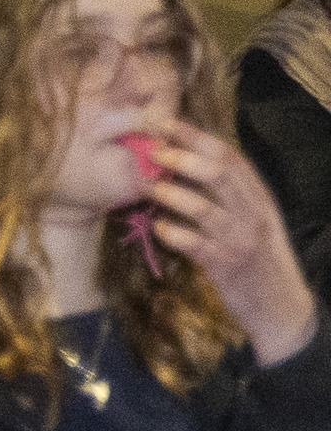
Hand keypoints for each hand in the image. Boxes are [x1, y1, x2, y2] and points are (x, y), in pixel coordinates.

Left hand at [129, 118, 317, 359]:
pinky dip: (175, 233)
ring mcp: (241, 240)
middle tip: (152, 150)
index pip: (230, 157)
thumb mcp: (250, 219)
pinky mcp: (227, 266)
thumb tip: (184, 162)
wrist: (281, 306)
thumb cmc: (257, 257)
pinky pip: (197, 245)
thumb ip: (227, 193)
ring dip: (172, 194)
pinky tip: (159, 228)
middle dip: (182, 157)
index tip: (165, 123)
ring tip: (149, 187)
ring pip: (205, 208)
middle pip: (219, 174)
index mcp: (258, 197)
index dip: (196, 137)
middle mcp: (253, 214)